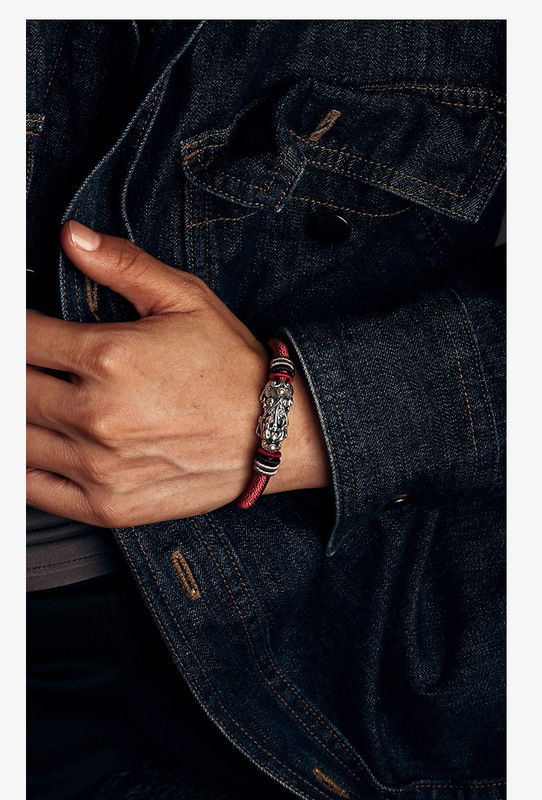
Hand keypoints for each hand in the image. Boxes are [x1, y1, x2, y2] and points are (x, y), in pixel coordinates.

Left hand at [26, 222, 329, 526]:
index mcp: (110, 358)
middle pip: (12, 391)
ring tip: (40, 400)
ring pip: (18, 438)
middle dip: (15, 372)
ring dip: (20, 415)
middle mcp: (98, 416)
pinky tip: (40, 444)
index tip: (24, 330)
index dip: (14, 329)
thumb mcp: (186, 299)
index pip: (21, 338)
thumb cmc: (233, 368)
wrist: (275, 432)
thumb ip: (122, 265)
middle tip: (35, 366)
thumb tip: (71, 237)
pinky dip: (23, 467)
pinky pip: (34, 490)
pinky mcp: (108, 506)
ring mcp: (100, 467)